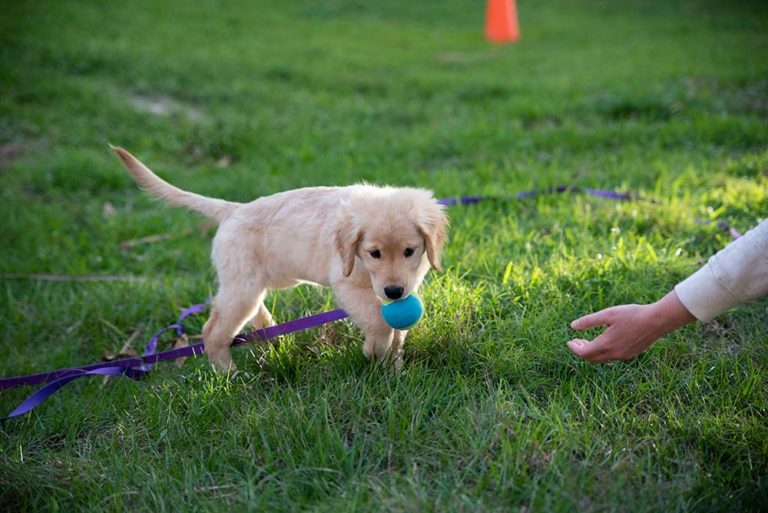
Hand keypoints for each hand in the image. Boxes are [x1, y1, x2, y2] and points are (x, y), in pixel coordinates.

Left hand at [567, 290, 695, 362]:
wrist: (657, 321)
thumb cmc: (632, 315)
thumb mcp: (607, 314)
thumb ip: (589, 321)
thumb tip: (572, 326)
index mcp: (606, 344)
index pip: (583, 353)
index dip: (574, 348)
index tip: (569, 342)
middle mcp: (613, 354)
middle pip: (591, 358)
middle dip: (581, 351)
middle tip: (576, 340)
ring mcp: (623, 356)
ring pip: (601, 359)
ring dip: (592, 352)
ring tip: (588, 340)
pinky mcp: (630, 354)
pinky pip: (611, 357)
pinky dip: (603, 352)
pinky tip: (604, 341)